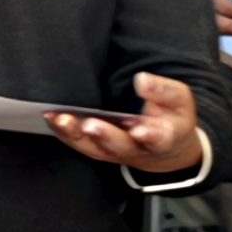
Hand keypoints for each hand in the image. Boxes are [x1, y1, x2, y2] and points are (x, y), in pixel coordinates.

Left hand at [53, 72, 203, 177]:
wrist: (164, 149)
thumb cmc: (171, 118)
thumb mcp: (180, 101)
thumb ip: (165, 91)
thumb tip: (142, 79)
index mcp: (163, 138)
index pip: (158, 139)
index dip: (150, 136)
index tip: (140, 131)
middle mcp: (137, 149)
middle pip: (119, 146)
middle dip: (104, 136)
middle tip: (90, 125)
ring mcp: (114, 152)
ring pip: (93, 148)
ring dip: (75, 135)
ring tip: (61, 119)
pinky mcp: (98, 149)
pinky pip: (79, 144)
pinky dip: (64, 133)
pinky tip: (51, 118)